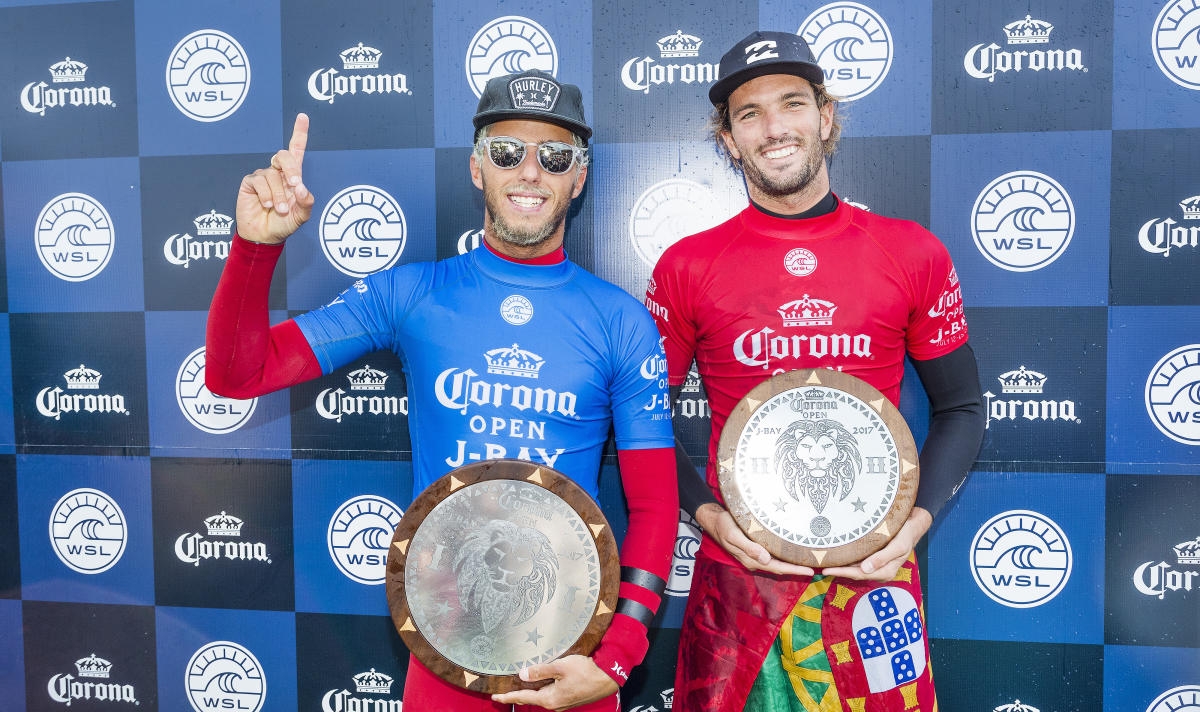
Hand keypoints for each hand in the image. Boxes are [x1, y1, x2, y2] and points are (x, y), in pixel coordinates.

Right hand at [235, 113, 313, 243]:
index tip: (303, 117)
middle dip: (291, 169)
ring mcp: (263, 176)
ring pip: (272, 174)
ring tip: (280, 209)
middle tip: (295, 186)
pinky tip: (267, 205)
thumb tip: (302, 188)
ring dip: (279, 194)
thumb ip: (306, 202)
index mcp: (293, 176)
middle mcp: (277, 173)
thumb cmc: (284, 224)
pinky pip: (259, 181)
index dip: (299, 133)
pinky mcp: (250, 183)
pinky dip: (266, 195)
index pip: (296, 151)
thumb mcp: (302, 215)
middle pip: (283, 156)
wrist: (265, 236)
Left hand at [490, 655, 617, 710]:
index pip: (523, 697)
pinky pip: (550, 694)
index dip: (508, 696)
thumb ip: (540, 670)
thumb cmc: (585, 671)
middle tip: (503, 691)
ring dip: (530, 691)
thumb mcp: (560, 667)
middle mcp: (554, 704)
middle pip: (531, 698)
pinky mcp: (569, 698)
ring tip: (519, 684)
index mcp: (549, 698)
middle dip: (517, 694)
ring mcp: (562, 703)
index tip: (495, 697)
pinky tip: (540, 681)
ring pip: (541, 696)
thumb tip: (522, 674)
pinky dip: (541, 689)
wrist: (608, 678)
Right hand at [695, 503, 814, 576]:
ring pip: (777, 562)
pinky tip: (791, 551)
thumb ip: (749, 548)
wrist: (713, 520)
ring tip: (808, 561)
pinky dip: (784, 555)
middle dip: (797, 569)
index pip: (777, 568)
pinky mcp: (755, 546)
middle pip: (780, 567)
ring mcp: (755, 554)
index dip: (794, 570)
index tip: (811, 571)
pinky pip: (773, 554)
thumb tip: (766, 560)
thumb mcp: (734, 535)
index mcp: (751, 560)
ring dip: (792, 563)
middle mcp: (755, 559)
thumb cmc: (723, 525)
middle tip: (816, 567)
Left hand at [821, 507, 932, 580]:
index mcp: (885, 572)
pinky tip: (837, 556)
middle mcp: (879, 570)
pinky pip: (858, 561)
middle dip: (838, 572)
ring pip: (855, 568)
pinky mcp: (873, 557)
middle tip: (820, 567)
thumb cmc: (906, 535)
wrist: (913, 525)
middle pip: (855, 573)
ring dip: (841, 567)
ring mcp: (876, 564)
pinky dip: (847, 560)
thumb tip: (865, 569)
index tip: (827, 571)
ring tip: (824, 563)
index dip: (842, 573)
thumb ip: (882, 558)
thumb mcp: (897, 547)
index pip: (859, 574)